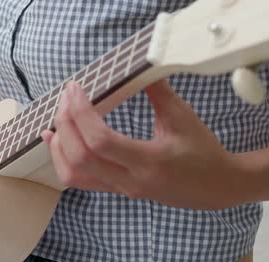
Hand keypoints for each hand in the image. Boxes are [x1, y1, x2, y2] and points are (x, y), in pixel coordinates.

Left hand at [42, 80, 248, 209]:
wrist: (214, 187)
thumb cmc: (202, 150)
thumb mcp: (182, 116)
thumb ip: (158, 91)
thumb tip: (139, 62)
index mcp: (149, 160)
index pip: (100, 141)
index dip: (80, 113)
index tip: (75, 89)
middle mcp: (130, 180)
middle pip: (80, 157)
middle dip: (65, 124)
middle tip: (65, 98)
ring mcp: (120, 189)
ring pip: (74, 175)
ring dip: (59, 147)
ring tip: (55, 121)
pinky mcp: (115, 190)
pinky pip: (80, 180)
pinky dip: (64, 160)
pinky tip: (58, 141)